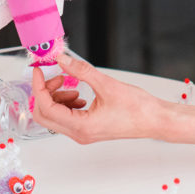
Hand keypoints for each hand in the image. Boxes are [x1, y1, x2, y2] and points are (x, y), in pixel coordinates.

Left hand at [30, 53, 164, 143]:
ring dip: (56, 97)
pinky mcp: (88, 129)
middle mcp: (79, 134)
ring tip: (70, 82)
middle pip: (44, 115)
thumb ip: (81, 71)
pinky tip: (79, 92)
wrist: (155, 120)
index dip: (39, 87)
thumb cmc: (138, 109)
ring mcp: (82, 133)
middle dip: (45, 92)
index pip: (46, 108)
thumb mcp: (107, 84)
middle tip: (55, 75)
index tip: (39, 71)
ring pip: (54, 116)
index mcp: (81, 127)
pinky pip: (66, 117)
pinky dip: (66, 102)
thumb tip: (62, 59)